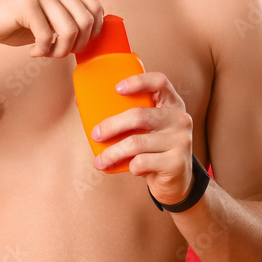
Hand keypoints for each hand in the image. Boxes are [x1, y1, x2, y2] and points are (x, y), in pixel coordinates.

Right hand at [0, 0, 103, 57]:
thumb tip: (96, 34)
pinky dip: (43, 51)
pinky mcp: (27, 3)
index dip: (93, 32)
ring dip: (61, 50)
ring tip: (47, 54)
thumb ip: (69, 20)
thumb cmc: (14, 24)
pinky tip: (33, 52)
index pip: (96, 8)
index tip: (77, 46)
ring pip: (70, 30)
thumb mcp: (48, 20)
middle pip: (87, 20)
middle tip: (60, 54)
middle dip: (78, 45)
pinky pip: (47, 36)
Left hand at [91, 72, 195, 204]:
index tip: (116, 88)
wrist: (177, 179)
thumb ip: (124, 113)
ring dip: (112, 153)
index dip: (138, 81)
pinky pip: (142, 162)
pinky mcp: (177, 163)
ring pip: (137, 143)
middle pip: (140, 115)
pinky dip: (130, 166)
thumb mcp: (146, 127)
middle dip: (111, 125)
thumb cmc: (153, 147)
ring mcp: (181, 140)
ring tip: (100, 161)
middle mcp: (180, 118)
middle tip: (95, 135)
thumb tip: (80, 101)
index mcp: (172, 103)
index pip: (159, 82)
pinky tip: (129, 168)